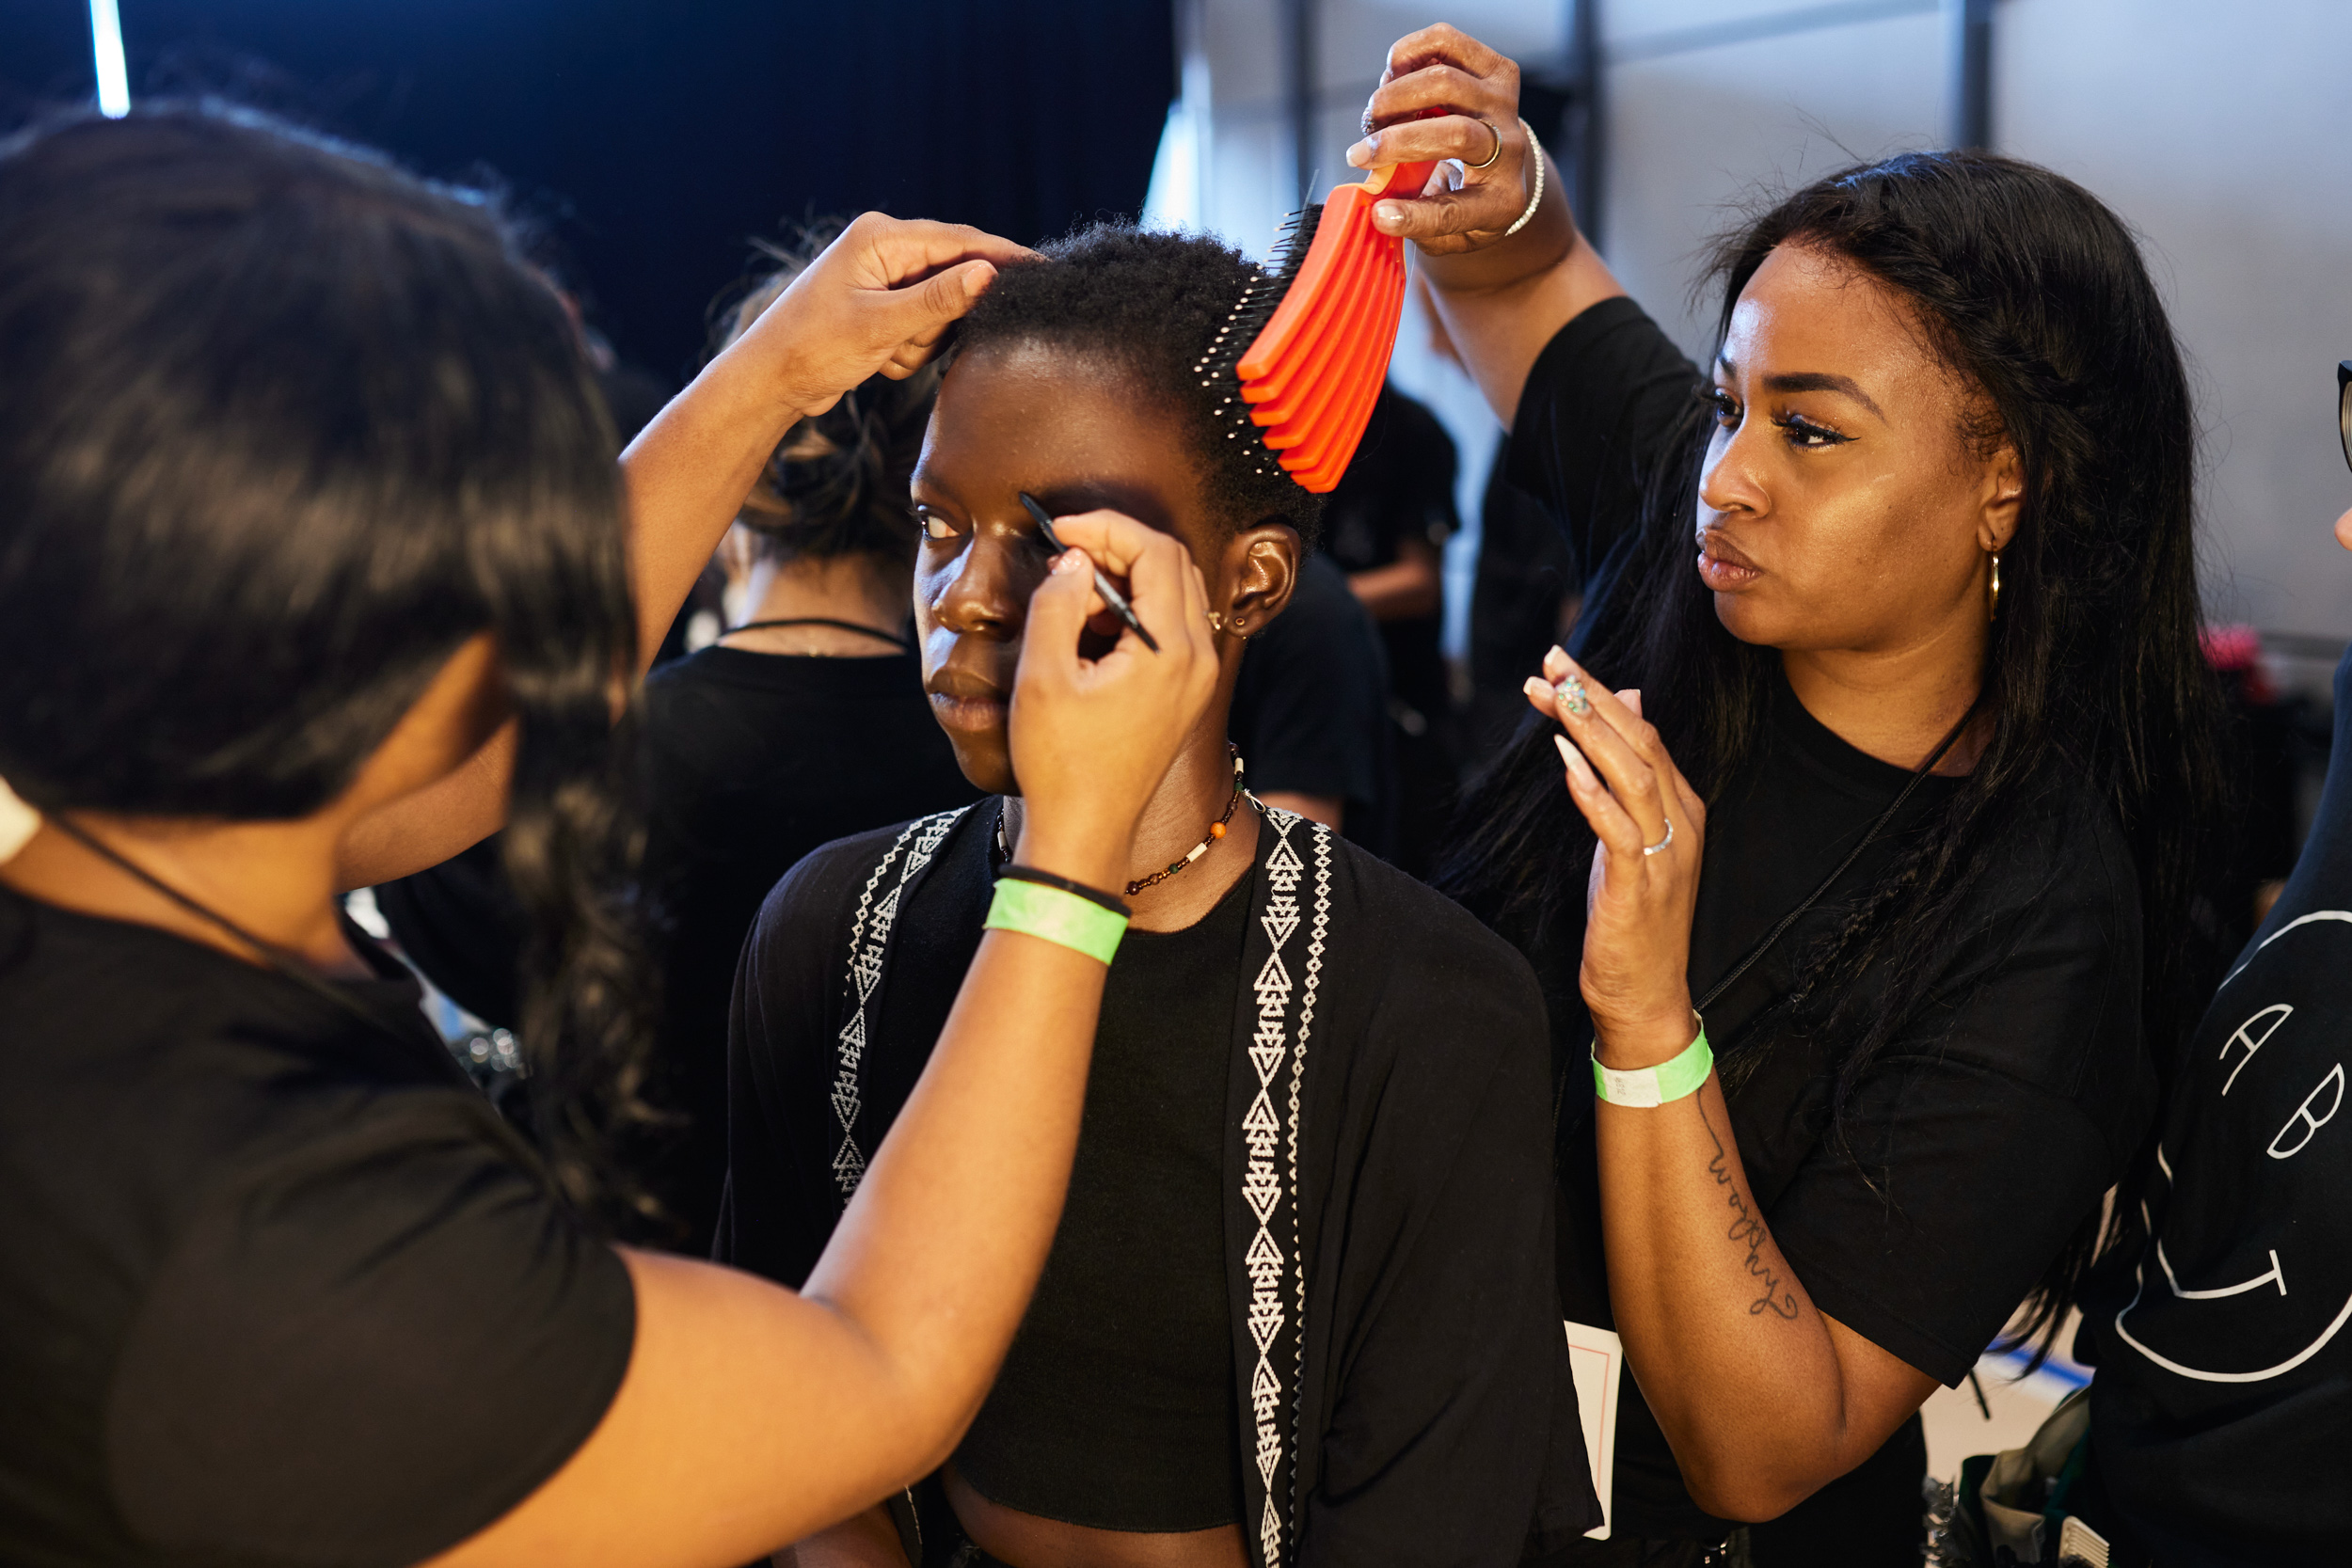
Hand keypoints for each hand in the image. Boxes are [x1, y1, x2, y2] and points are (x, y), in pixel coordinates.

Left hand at [736, 213, 1035, 417]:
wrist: (770, 381)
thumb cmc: (812, 346)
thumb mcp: (880, 325)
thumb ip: (938, 299)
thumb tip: (988, 274)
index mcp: (880, 237)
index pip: (959, 240)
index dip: (1004, 256)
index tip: (1045, 270)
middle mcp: (885, 249)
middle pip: (953, 278)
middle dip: (939, 320)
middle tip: (905, 340)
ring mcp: (884, 279)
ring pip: (941, 311)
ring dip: (920, 341)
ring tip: (883, 353)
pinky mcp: (884, 306)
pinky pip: (923, 329)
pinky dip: (907, 351)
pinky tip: (877, 359)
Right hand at [1008, 511, 1217, 887]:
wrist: (1086, 832)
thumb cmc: (1061, 763)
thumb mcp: (1042, 677)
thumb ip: (1058, 604)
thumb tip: (1074, 560)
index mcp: (1171, 651)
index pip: (1156, 552)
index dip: (1107, 527)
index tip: (1060, 528)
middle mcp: (1198, 658)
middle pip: (1173, 563)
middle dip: (1119, 544)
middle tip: (1065, 550)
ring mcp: (1197, 677)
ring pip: (1175, 591)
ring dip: (1126, 576)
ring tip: (1071, 592)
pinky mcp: (1185, 692)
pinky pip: (1172, 625)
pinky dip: (1135, 608)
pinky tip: (1091, 626)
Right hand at [1348, 25, 1538, 255]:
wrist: (1502, 161)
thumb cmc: (1467, 197)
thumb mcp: (1449, 229)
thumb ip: (1416, 222)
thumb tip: (1379, 211)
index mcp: (1500, 202)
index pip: (1457, 211)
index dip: (1413, 215)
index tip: (1379, 214)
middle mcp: (1511, 148)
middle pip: (1455, 134)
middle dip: (1396, 142)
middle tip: (1362, 153)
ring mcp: (1503, 100)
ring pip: (1444, 81)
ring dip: (1393, 98)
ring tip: (1375, 117)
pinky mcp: (1492, 66)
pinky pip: (1444, 42)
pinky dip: (1406, 57)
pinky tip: (1391, 79)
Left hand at [1524, 648, 1705, 1065]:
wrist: (1646, 993)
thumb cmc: (1633, 915)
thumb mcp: (1630, 836)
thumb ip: (1628, 774)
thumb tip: (1627, 703)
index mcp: (1680, 805)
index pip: (1642, 731)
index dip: (1599, 693)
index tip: (1556, 663)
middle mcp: (1681, 820)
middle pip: (1639, 741)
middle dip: (1591, 697)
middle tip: (1550, 661)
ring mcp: (1665, 853)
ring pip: (1633, 774)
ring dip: (1590, 730)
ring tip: (1553, 695)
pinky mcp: (1641, 885)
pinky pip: (1619, 829)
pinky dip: (1593, 792)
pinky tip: (1566, 762)